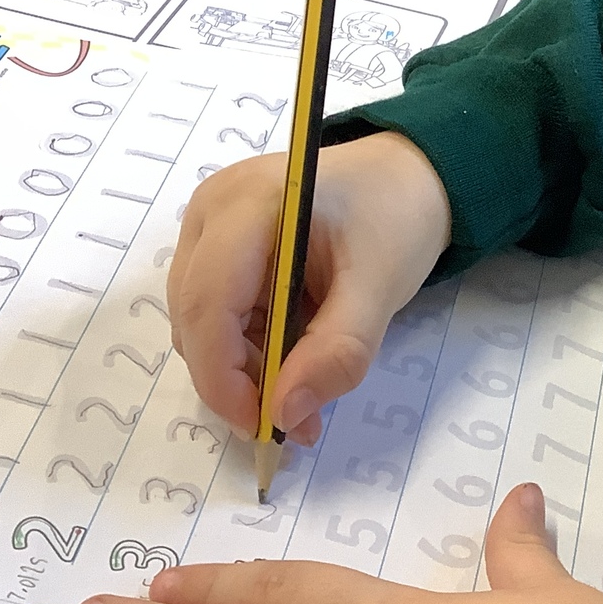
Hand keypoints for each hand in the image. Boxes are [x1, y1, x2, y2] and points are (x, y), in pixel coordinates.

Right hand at [169, 131, 450, 443]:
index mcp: (250, 202)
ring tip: (301, 386)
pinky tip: (291, 356)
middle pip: (197, 316)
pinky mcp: (216, 245)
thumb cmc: (396, 218)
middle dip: (236, 379)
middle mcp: (212, 208)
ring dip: (243, 367)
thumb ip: (338, 351)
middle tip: (293, 420)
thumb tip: (286, 413)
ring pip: (201, 322)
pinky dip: (247, 347)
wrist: (405, 178)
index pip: (207, 301)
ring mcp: (208, 225)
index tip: (262, 426)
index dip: (222, 375)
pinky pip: (216, 312)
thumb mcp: (381, 286)